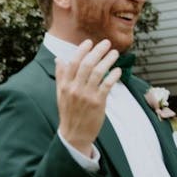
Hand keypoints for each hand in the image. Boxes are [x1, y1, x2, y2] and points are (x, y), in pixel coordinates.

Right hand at [56, 39, 121, 155]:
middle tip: (107, 43)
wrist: (74, 135)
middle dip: (98, 51)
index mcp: (65, 85)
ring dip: (108, 60)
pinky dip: (113, 75)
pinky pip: (107, 85)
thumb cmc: (69, 113)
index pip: (73, 62)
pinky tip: (118, 70)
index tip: (90, 42)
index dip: (82, 50)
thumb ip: (61, 76)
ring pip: (98, 72)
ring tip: (115, 53)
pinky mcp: (98, 103)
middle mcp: (74, 89)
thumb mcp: (60, 94)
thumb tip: (59, 59)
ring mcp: (86, 96)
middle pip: (87, 64)